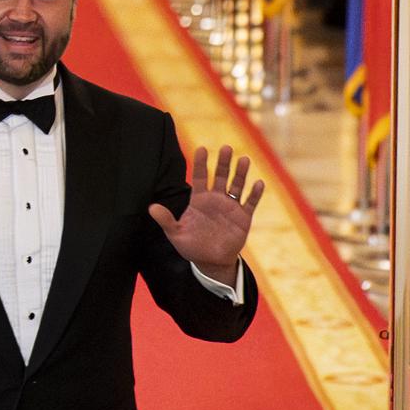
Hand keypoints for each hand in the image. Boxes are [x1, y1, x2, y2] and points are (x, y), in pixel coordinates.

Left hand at [147, 144, 264, 276]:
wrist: (210, 262)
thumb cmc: (192, 246)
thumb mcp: (176, 233)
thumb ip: (166, 220)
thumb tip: (151, 208)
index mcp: (199, 200)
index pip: (200, 176)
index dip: (201, 163)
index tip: (202, 149)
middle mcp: (216, 199)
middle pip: (221, 176)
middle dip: (224, 162)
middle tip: (226, 148)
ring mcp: (230, 207)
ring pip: (237, 185)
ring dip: (241, 173)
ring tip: (244, 160)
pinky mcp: (243, 218)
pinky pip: (250, 203)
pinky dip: (255, 193)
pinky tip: (258, 183)